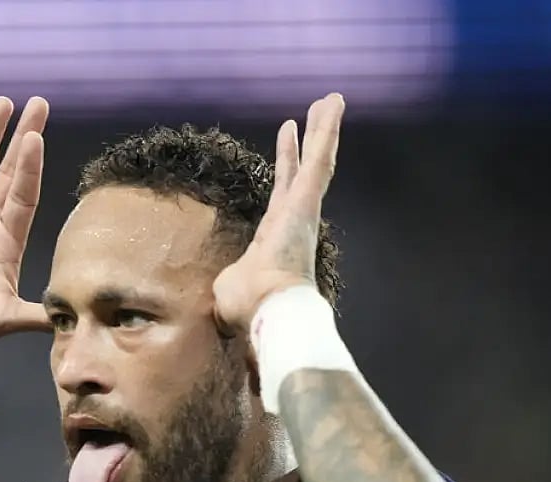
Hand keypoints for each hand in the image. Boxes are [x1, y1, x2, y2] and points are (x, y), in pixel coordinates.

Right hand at [0, 96, 50, 366]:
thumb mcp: (2, 320)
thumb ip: (34, 316)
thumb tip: (71, 321)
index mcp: (7, 242)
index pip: (25, 195)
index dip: (30, 167)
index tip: (36, 137)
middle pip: (9, 171)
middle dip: (23, 137)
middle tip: (39, 104)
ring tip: (2, 103)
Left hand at [213, 93, 344, 336]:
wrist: (270, 311)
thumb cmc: (247, 307)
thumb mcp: (227, 287)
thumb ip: (227, 281)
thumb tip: (217, 299)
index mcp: (275, 235)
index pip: (282, 193)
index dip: (286, 168)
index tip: (288, 146)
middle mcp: (294, 219)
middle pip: (303, 172)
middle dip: (308, 142)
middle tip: (316, 114)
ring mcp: (303, 209)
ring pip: (317, 160)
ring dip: (324, 130)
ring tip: (331, 100)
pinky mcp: (306, 201)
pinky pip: (319, 159)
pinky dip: (327, 131)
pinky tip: (333, 105)